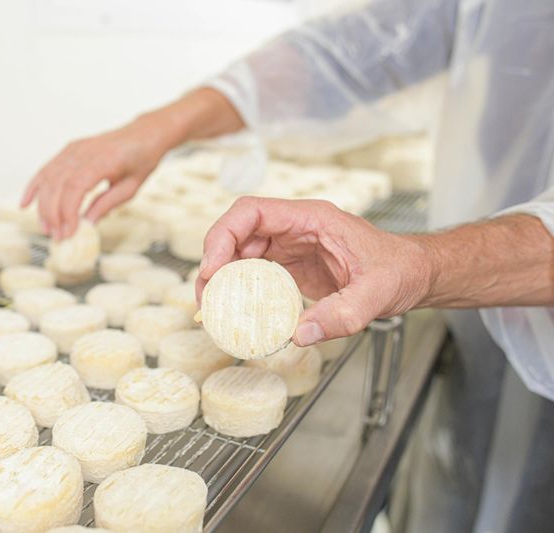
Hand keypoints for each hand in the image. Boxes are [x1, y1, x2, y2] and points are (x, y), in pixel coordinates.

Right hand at [21, 88, 246, 239]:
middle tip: (57, 236)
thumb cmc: (141, 159)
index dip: (68, 212)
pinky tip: (26, 203)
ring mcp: (74, 149)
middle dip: (53, 213)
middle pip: (58, 184)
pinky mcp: (69, 150)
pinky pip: (47, 169)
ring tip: (46, 228)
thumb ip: (106, 205)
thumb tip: (86, 225)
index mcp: (103, 160)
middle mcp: (84, 152)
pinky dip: (35, 186)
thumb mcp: (130, 188)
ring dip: (43, 205)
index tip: (67, 232)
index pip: (76, 187)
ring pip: (48, 178)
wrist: (143, 134)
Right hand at [197, 196, 433, 345]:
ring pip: (240, 250)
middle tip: (206, 296)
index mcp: (311, 218)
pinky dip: (238, 287)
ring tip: (212, 305)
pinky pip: (253, 270)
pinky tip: (233, 307)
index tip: (213, 268)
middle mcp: (295, 227)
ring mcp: (290, 244)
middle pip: (237, 231)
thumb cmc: (399, 270)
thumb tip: (300, 334)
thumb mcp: (377, 293)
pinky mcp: (290, 264)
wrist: (413, 274)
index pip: (252, 212)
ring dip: (221, 275)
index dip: (224, 235)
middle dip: (214, 260)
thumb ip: (343, 313)